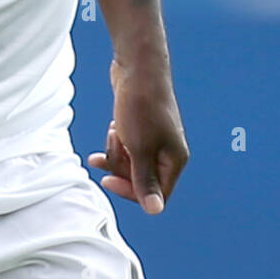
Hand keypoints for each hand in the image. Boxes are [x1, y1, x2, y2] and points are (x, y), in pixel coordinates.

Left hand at [88, 60, 188, 213]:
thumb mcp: (139, 149)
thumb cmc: (141, 107)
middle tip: (105, 155)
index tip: (108, 180)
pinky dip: (116, 142)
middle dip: (120, 168)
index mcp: (174, 160)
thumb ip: (144, 181)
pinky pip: (128, 145)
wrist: (137, 67)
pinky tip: (112, 129)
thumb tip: (155, 211)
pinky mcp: (144, 127)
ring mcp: (156, 138)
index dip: (131, 192)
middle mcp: (168, 151)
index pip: (155, 194)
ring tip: (111, 135)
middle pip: (141, 178)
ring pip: (132, 161)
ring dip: (115, 153)